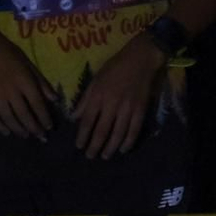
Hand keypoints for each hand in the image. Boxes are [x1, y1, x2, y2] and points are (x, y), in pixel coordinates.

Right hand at [0, 26, 58, 141]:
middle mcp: (11, 90)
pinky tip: (6, 132)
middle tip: (40, 137)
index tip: (49, 127)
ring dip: (18, 129)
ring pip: (8, 118)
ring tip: (26, 135)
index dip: (44, 117)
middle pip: (23, 114)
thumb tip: (54, 99)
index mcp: (24, 81)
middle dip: (34, 128)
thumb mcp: (28, 63)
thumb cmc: (8, 52)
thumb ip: (41, 82)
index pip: (37, 104)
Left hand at [73, 36, 166, 159]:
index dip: (82, 136)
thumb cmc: (115, 67)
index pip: (87, 120)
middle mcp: (112, 103)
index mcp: (98, 95)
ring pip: (118, 133)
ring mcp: (128, 108)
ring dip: (110, 148)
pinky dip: (129, 141)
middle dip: (95, 146)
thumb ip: (85, 99)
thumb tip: (74, 117)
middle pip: (102, 130)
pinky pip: (134, 129)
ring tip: (105, 156)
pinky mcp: (141, 109)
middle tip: (90, 157)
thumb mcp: (96, 79)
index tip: (79, 146)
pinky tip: (123, 149)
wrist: (140, 58)